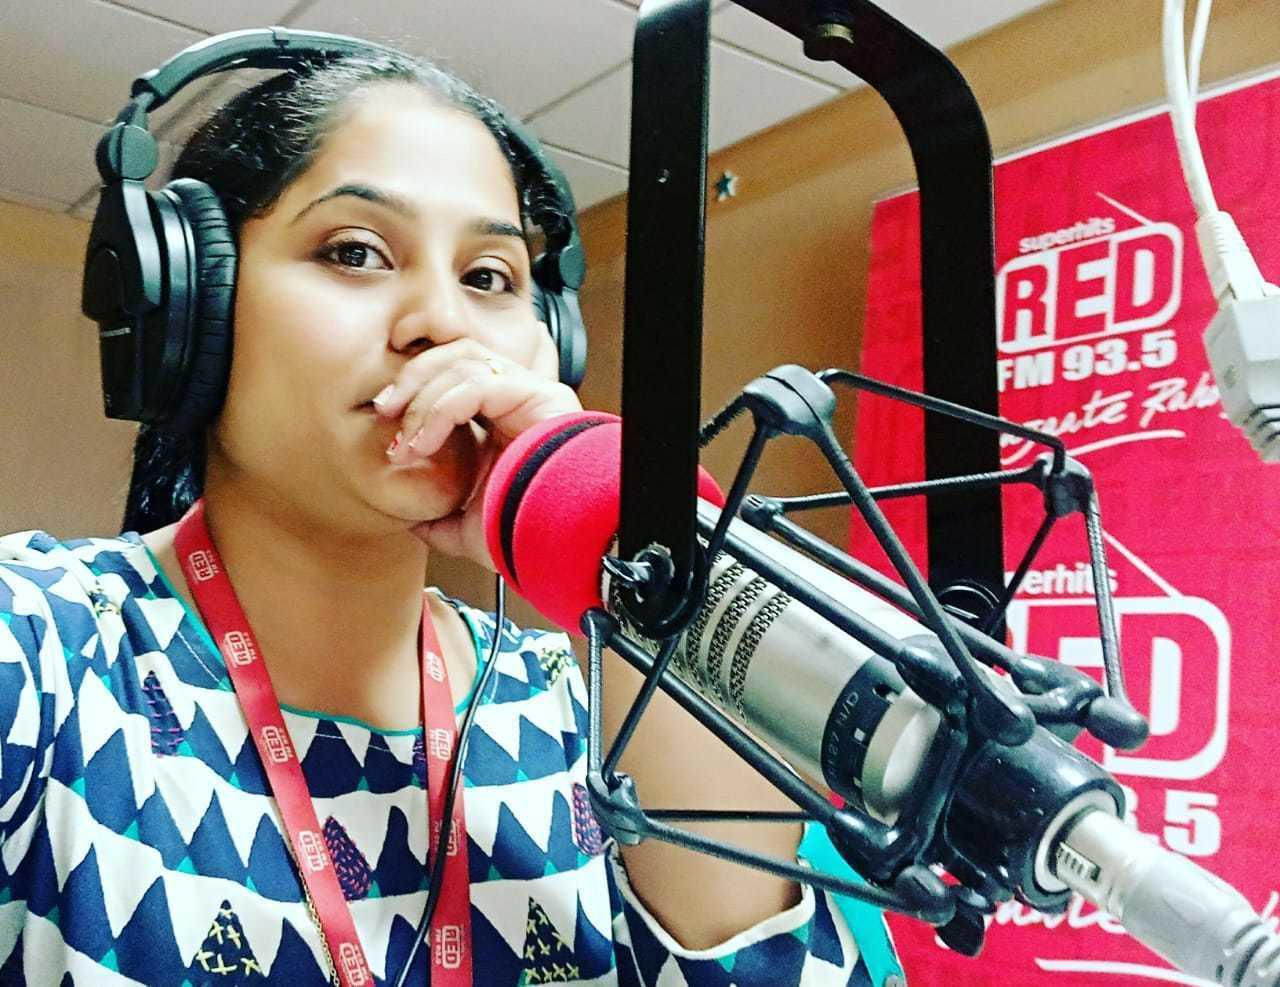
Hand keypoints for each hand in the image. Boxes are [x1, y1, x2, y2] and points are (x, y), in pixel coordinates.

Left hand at [373, 334, 581, 567]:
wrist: (553, 545)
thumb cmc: (523, 535)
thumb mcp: (468, 529)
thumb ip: (440, 519)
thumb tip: (412, 521)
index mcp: (504, 422)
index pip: (454, 377)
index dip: (415, 391)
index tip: (386, 422)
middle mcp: (518, 400)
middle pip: (456, 356)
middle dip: (413, 380)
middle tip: (385, 412)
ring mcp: (530, 393)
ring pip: (464, 362)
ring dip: (422, 396)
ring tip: (406, 439)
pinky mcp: (539, 394)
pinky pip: (477, 385)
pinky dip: (441, 410)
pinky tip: (425, 443)